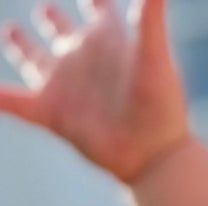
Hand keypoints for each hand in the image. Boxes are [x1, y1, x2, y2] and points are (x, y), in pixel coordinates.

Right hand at [0, 0, 190, 185]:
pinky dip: (0, 98)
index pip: (100, 8)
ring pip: (34, 59)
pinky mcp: (53, 114)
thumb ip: (150, 15)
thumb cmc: (159, 106)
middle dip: (51, 18)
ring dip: (20, 46)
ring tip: (10, 31)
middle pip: (61, 30)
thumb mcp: (154, 54)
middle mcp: (85, 60)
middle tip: (45, 10)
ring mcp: (66, 86)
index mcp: (108, 40)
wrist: (153, 156)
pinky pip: (16, 102)